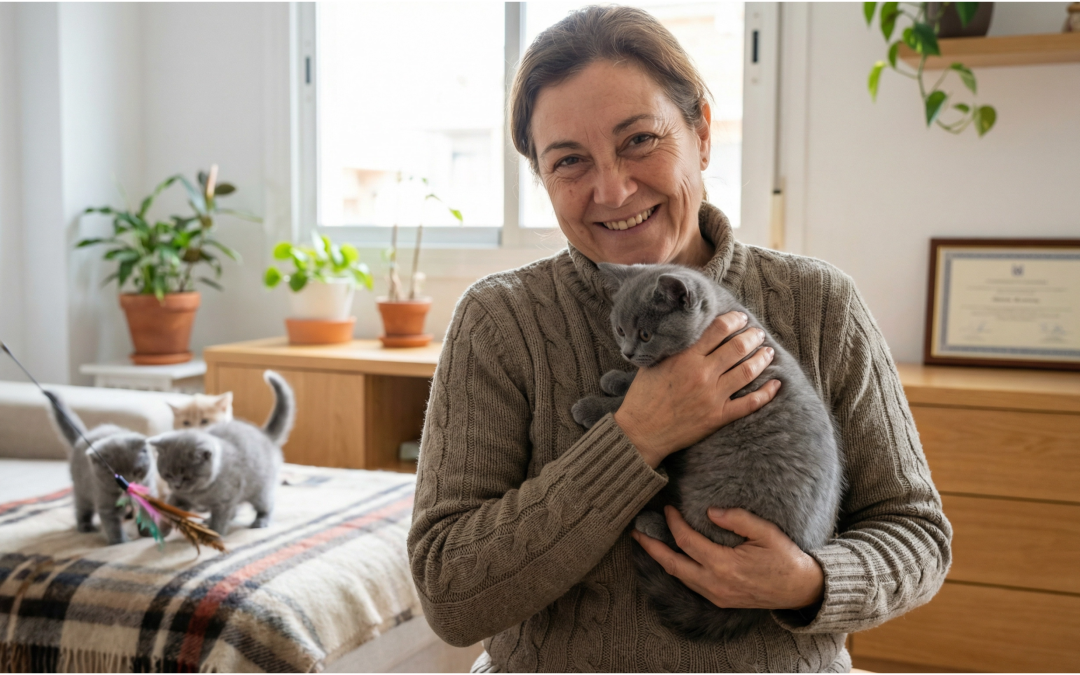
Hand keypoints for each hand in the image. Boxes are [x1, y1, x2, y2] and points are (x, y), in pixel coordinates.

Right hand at [614, 312, 780, 467]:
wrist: (639, 432)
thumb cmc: (643, 396)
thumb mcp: (652, 363)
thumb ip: (672, 347)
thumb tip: (687, 331)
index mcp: (685, 357)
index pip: (718, 330)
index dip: (734, 320)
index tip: (741, 318)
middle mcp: (702, 374)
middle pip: (737, 347)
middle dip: (752, 336)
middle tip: (758, 333)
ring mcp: (712, 396)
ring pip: (747, 371)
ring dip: (762, 359)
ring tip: (768, 352)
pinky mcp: (717, 417)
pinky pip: (749, 404)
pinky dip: (766, 393)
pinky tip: (776, 385)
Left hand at [631, 506, 824, 610]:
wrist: (800, 590)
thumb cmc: (785, 558)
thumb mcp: (766, 533)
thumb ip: (737, 519)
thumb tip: (710, 511)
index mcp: (725, 566)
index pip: (687, 542)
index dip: (674, 524)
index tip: (667, 508)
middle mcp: (715, 584)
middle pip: (672, 564)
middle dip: (652, 547)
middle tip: (636, 531)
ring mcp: (716, 595)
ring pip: (679, 577)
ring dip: (661, 559)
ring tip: (647, 543)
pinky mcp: (720, 600)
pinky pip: (691, 584)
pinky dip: (677, 570)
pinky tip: (671, 558)